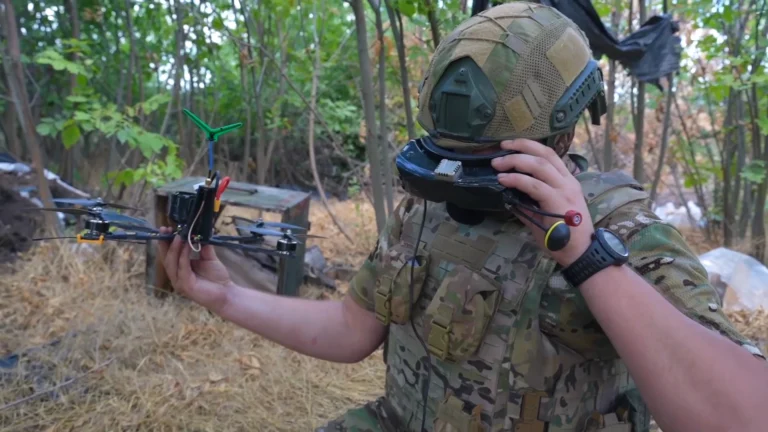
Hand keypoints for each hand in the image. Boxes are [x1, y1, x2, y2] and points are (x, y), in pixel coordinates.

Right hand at [157, 227, 231, 309]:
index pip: (168, 254)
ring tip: (178, 235)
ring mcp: (179, 282)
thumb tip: (199, 232)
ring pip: (171, 262)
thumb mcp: (209, 258)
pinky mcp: (185, 286)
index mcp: (179, 269)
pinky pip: (182, 268)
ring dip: (174, 248)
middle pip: (165, 257)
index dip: (166, 241)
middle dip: (165, 242)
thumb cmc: (217, 278)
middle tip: (166, 229)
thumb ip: (202, 247)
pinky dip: (183, 256)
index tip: (166, 228)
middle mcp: (176, 276)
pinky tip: (187, 245)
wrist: (226, 293)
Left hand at [491, 139, 593, 266]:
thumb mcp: (545, 213)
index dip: (529, 146)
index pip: (549, 154)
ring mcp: (564, 190)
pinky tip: (503, 179)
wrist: (581, 253)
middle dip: (520, 147)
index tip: (510, 145)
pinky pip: (534, 185)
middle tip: (501, 148)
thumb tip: (508, 193)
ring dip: (515, 161)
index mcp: (566, 180)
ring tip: (498, 164)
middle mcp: (567, 181)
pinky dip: (517, 179)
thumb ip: (529, 201)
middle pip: (544, 154)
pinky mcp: (558, 202)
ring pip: (539, 165)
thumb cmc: (564, 235)